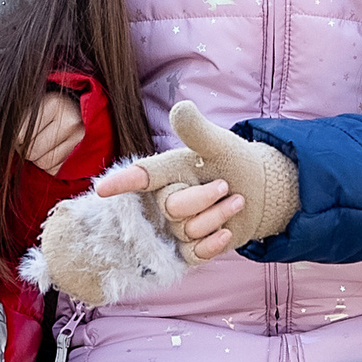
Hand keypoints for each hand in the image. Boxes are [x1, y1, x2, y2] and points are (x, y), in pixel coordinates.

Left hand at [22, 89, 86, 175]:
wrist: (81, 109)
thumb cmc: (50, 107)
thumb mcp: (34, 103)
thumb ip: (17, 119)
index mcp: (54, 103)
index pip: (19, 135)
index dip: (16, 138)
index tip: (21, 132)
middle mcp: (70, 120)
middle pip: (31, 152)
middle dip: (26, 149)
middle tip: (31, 140)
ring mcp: (80, 139)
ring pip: (43, 163)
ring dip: (38, 158)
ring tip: (44, 144)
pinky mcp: (84, 155)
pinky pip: (55, 170)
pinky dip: (50, 165)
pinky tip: (54, 150)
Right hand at [93, 103, 299, 254]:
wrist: (258, 191)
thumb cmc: (232, 162)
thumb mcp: (218, 144)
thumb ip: (197, 131)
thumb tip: (181, 107)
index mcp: (167, 171)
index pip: (141, 177)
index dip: (122, 183)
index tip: (102, 189)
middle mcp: (166, 199)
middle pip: (171, 207)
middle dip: (203, 198)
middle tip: (225, 185)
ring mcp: (176, 226)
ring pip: (187, 230)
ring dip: (218, 216)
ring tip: (237, 200)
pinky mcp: (190, 248)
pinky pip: (193, 254)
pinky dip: (213, 244)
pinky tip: (227, 232)